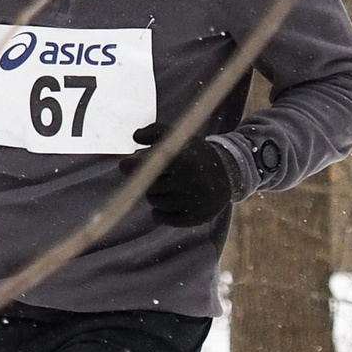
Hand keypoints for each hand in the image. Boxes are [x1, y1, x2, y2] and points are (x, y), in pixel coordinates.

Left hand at [118, 124, 235, 227]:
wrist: (228, 172)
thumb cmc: (195, 153)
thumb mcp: (180, 138)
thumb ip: (155, 132)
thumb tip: (135, 136)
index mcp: (182, 160)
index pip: (146, 166)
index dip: (131, 166)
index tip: (123, 164)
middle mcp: (188, 181)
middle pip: (149, 186)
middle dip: (147, 181)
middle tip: (153, 176)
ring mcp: (192, 200)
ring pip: (156, 203)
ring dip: (155, 195)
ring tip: (166, 187)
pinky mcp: (195, 217)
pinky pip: (164, 219)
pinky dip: (159, 213)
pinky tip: (165, 205)